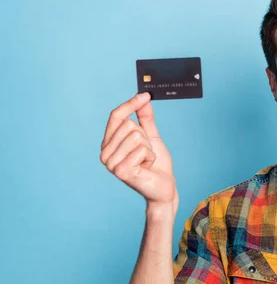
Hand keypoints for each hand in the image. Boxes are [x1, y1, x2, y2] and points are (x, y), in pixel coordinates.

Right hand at [100, 92, 178, 211]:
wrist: (164, 188)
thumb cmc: (157, 165)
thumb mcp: (152, 137)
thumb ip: (145, 119)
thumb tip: (143, 98)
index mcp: (109, 143)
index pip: (116, 116)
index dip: (130, 104)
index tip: (145, 95)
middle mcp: (105, 153)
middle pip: (129, 125)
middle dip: (146, 138)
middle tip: (147, 154)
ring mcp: (111, 163)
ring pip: (137, 136)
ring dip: (149, 149)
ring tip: (147, 162)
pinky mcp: (121, 171)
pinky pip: (142, 149)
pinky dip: (150, 157)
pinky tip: (147, 168)